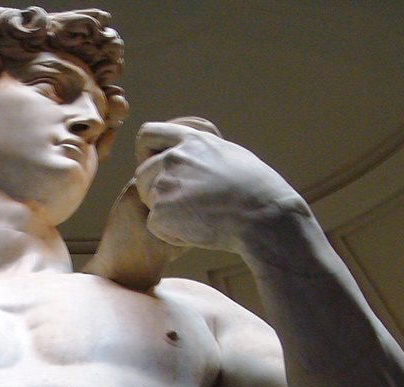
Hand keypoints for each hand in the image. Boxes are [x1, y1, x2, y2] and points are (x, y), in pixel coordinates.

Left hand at [134, 120, 307, 252]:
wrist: (262, 216)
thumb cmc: (257, 191)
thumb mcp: (230, 155)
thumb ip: (203, 153)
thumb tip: (195, 155)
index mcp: (191, 140)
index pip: (148, 134)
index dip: (146, 153)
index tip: (157, 168)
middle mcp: (174, 158)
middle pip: (141, 173)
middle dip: (153, 190)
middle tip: (180, 207)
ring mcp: (166, 185)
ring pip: (148, 201)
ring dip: (165, 212)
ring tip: (196, 219)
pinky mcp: (162, 212)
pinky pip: (155, 225)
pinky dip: (172, 234)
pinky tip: (197, 232)